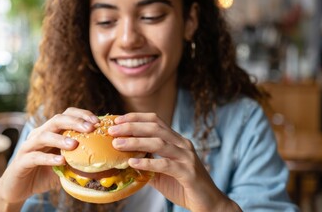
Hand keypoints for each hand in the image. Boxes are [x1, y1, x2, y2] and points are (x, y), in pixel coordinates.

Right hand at [0, 108, 98, 203]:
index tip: (97, 121)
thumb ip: (78, 158)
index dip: (81, 115)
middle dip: (74, 122)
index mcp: (50, 131)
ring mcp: (29, 146)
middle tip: (90, 128)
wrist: (18, 188)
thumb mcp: (65, 164)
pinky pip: (35, 156)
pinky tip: (61, 161)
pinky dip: (48, 158)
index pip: (66, 115)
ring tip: (75, 144)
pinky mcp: (21, 161)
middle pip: (56, 120)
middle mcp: (39, 134)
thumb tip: (103, 157)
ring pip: (44, 135)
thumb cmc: (44, 173)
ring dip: (61, 138)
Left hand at [109, 113, 239, 211]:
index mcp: (176, 141)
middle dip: (131, 126)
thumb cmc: (184, 187)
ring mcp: (186, 157)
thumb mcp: (161, 173)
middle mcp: (182, 144)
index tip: (118, 119)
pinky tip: (132, 163)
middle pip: (155, 127)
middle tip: (112, 130)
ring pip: (159, 143)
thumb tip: (124, 160)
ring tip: (117, 144)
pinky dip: (148, 162)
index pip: (156, 120)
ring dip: (135, 142)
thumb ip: (146, 164)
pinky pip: (165, 164)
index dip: (136, 117)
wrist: (208, 204)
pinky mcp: (188, 172)